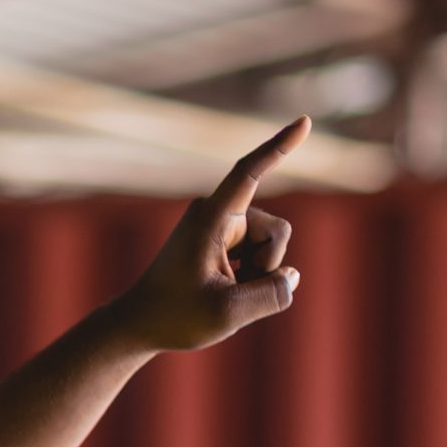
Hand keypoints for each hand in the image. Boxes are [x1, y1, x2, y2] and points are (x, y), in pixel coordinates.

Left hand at [106, 116, 308, 352]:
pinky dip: (253, 279)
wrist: (142, 324)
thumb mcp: (227, 313)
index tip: (304, 122)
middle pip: (278, 232)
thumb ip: (271, 294)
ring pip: (274, 247)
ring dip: (259, 275)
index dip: (279, 147)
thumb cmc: (175, 316)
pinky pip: (263, 258)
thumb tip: (292, 276)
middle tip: (227, 289)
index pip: (249, 172)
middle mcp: (219, 214)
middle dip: (268, 265)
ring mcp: (224, 229)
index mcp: (211, 218)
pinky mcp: (228, 243)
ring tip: (222, 290)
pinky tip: (225, 289)